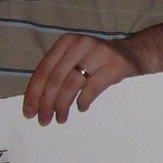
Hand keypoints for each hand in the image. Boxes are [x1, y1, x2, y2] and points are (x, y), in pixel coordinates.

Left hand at [22, 34, 142, 124]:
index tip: (29, 112)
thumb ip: (58, 71)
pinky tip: (81, 108)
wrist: (134, 53)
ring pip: (71, 84)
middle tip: (44, 120)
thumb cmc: (99, 61)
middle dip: (46, 103)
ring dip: (62, 105)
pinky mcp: (115, 65)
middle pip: (56, 78)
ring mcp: (99, 53)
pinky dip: (83, 101)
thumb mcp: (76, 58)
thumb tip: (36, 100)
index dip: (34, 93)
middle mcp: (81, 44)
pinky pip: (92, 87)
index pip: (43, 69)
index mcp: (66, 42)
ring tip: (60, 118)